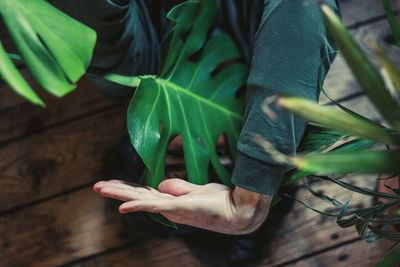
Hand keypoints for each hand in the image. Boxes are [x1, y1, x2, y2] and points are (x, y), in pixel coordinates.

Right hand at [93, 179, 271, 234]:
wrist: (239, 211)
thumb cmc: (221, 201)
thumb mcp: (198, 189)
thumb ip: (180, 186)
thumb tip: (161, 183)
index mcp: (173, 201)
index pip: (145, 193)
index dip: (129, 188)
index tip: (113, 183)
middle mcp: (170, 207)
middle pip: (138, 196)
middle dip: (118, 190)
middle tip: (97, 186)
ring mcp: (174, 208)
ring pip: (141, 199)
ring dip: (120, 193)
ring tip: (101, 188)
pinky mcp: (180, 207)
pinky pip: (156, 206)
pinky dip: (138, 207)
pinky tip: (122, 208)